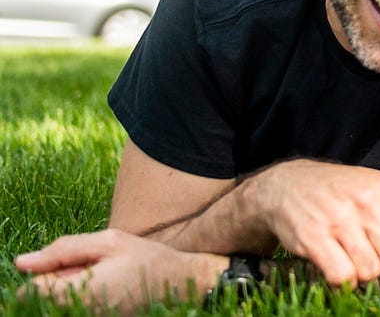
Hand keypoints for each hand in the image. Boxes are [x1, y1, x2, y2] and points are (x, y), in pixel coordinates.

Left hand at [15, 229, 224, 314]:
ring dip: (71, 291)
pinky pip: (77, 309)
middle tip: (88, 269)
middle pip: (43, 301)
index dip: (40, 275)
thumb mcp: (110, 242)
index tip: (59, 265)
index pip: (30, 292)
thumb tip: (23, 262)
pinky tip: (107, 290)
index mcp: (79, 293)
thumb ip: (63, 250)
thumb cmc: (149, 260)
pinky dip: (84, 299)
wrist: (183, 284)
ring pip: (59, 306)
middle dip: (56, 283)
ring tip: (101, 279)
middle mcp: (81, 314)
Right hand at [243, 160, 379, 286]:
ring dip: (363, 274)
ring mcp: (338, 219)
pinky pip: (342, 277)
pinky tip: (336, 267)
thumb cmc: (342, 193)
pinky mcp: (313, 238)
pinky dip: (342, 281)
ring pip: (371, 271)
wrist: (287, 186)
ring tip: (352, 258)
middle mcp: (366, 200)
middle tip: (371, 255)